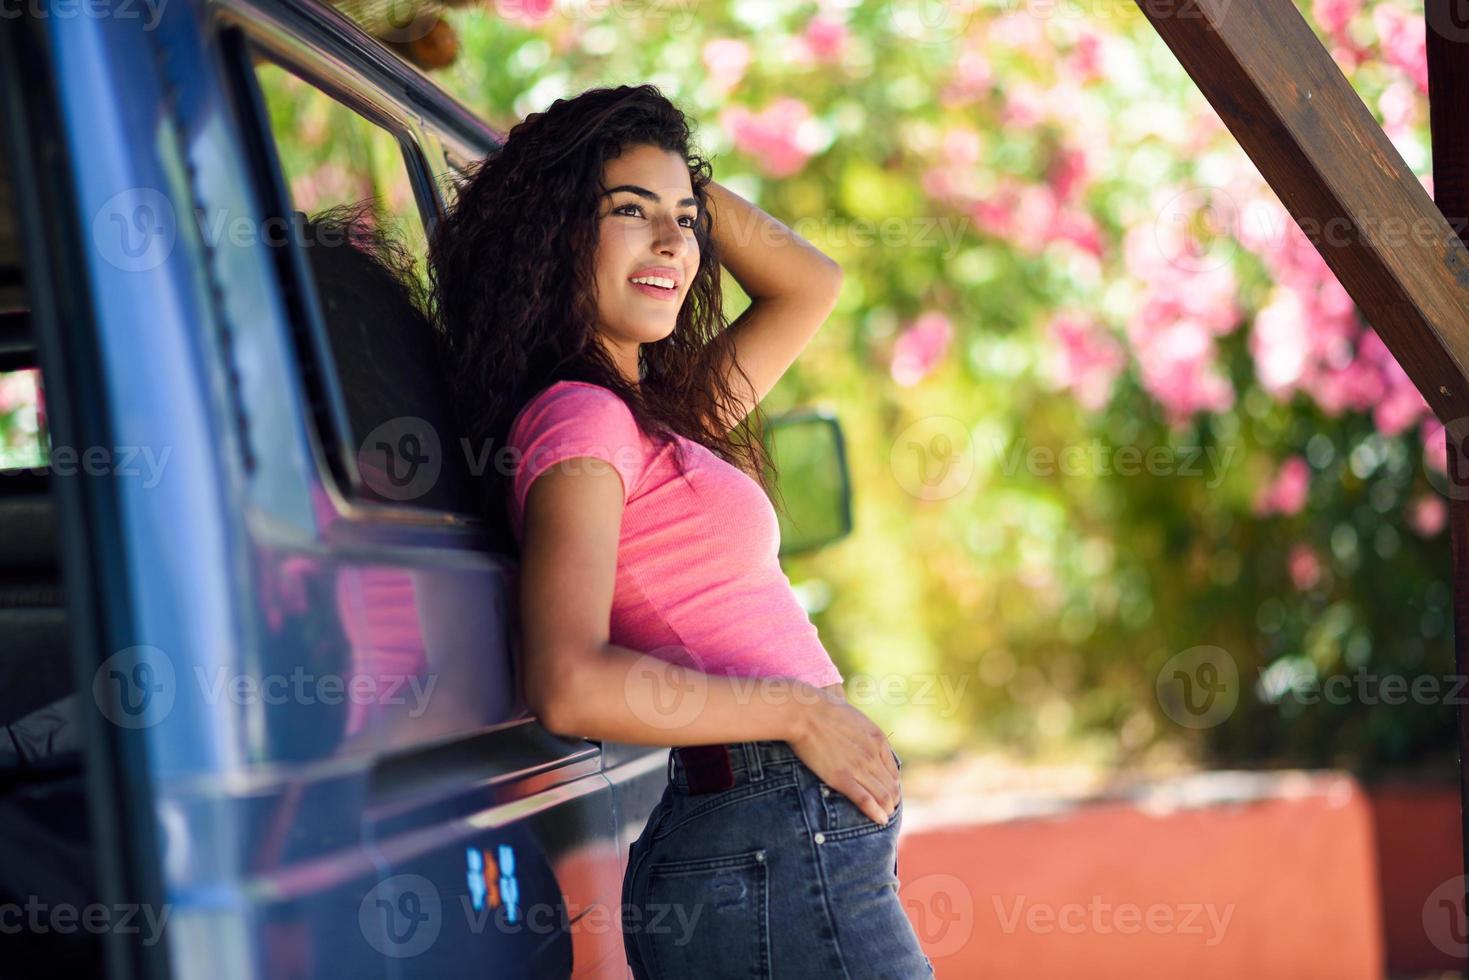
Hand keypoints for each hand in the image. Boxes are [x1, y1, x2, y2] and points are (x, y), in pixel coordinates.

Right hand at [788, 687, 899, 825]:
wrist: (805, 712)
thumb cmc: (822, 710)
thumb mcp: (853, 717)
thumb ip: (862, 732)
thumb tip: (859, 737)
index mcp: (878, 740)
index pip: (894, 771)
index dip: (892, 785)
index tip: (886, 792)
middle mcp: (873, 755)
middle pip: (892, 787)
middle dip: (891, 801)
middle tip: (886, 809)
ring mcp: (859, 768)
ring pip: (884, 796)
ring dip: (886, 809)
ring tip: (884, 816)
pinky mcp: (842, 778)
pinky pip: (866, 801)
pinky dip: (876, 813)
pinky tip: (880, 820)